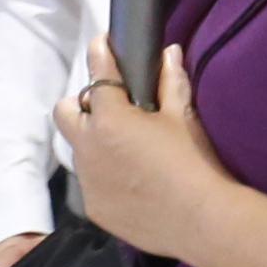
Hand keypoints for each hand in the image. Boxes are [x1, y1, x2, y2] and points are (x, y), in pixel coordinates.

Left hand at [52, 38, 231, 258]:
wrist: (201, 220)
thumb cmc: (193, 162)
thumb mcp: (183, 117)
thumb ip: (170, 82)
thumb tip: (168, 53)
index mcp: (109, 118)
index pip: (97, 73)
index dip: (100, 54)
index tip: (102, 46)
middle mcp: (88, 146)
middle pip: (65, 113)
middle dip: (81, 106)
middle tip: (110, 110)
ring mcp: (87, 180)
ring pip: (79, 150)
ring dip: (95, 143)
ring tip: (127, 152)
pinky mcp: (93, 207)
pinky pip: (91, 183)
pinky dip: (105, 176)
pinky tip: (133, 183)